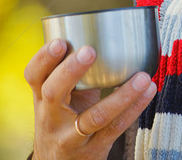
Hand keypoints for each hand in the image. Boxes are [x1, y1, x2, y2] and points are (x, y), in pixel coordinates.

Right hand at [25, 38, 156, 158]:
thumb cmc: (64, 120)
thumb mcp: (57, 100)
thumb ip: (72, 74)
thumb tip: (105, 32)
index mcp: (40, 98)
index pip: (33, 76)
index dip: (43, 58)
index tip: (60, 41)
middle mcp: (50, 118)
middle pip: (53, 94)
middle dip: (70, 71)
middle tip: (90, 51)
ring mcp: (70, 137)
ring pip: (95, 116)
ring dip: (122, 95)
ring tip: (142, 76)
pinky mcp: (93, 150)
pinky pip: (115, 128)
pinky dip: (134, 108)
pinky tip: (148, 91)